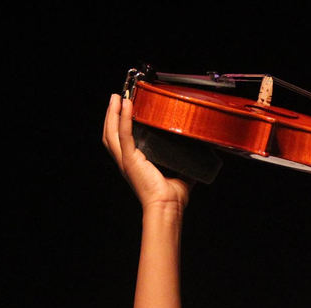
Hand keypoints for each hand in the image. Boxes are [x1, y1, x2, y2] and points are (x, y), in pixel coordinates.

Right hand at [102, 94, 190, 209]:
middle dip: (112, 114)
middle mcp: (127, 162)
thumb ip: (185, 159)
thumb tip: (199, 149)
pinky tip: (126, 104)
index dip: (121, 124)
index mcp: (135, 165)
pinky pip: (124, 134)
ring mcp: (126, 161)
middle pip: (111, 134)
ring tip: (116, 97)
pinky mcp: (130, 160)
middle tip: (116, 98)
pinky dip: (124, 118)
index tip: (126, 109)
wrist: (169, 207)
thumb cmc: (173, 197)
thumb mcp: (180, 171)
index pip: (122, 141)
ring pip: (112, 132)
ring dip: (113, 113)